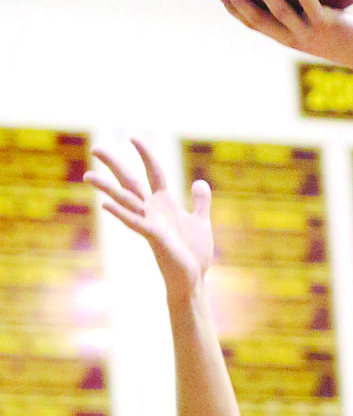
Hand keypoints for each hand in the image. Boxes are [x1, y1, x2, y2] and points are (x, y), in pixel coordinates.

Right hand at [85, 141, 212, 305]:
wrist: (192, 278)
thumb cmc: (193, 254)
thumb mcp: (201, 221)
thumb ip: (200, 202)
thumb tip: (199, 182)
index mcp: (164, 203)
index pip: (153, 171)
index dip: (145, 154)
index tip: (132, 137)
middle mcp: (152, 210)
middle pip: (130, 181)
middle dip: (114, 165)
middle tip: (95, 149)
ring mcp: (150, 222)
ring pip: (126, 200)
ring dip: (107, 188)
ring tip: (87, 176)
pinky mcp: (153, 237)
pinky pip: (134, 223)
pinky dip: (121, 213)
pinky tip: (104, 204)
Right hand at [220, 0, 352, 68]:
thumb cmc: (340, 34)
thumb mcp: (315, 22)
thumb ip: (300, 8)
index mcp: (286, 36)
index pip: (254, 25)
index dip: (235, 11)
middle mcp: (293, 37)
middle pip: (259, 21)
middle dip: (240, 3)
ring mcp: (308, 32)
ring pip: (281, 13)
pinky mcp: (326, 25)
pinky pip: (310, 4)